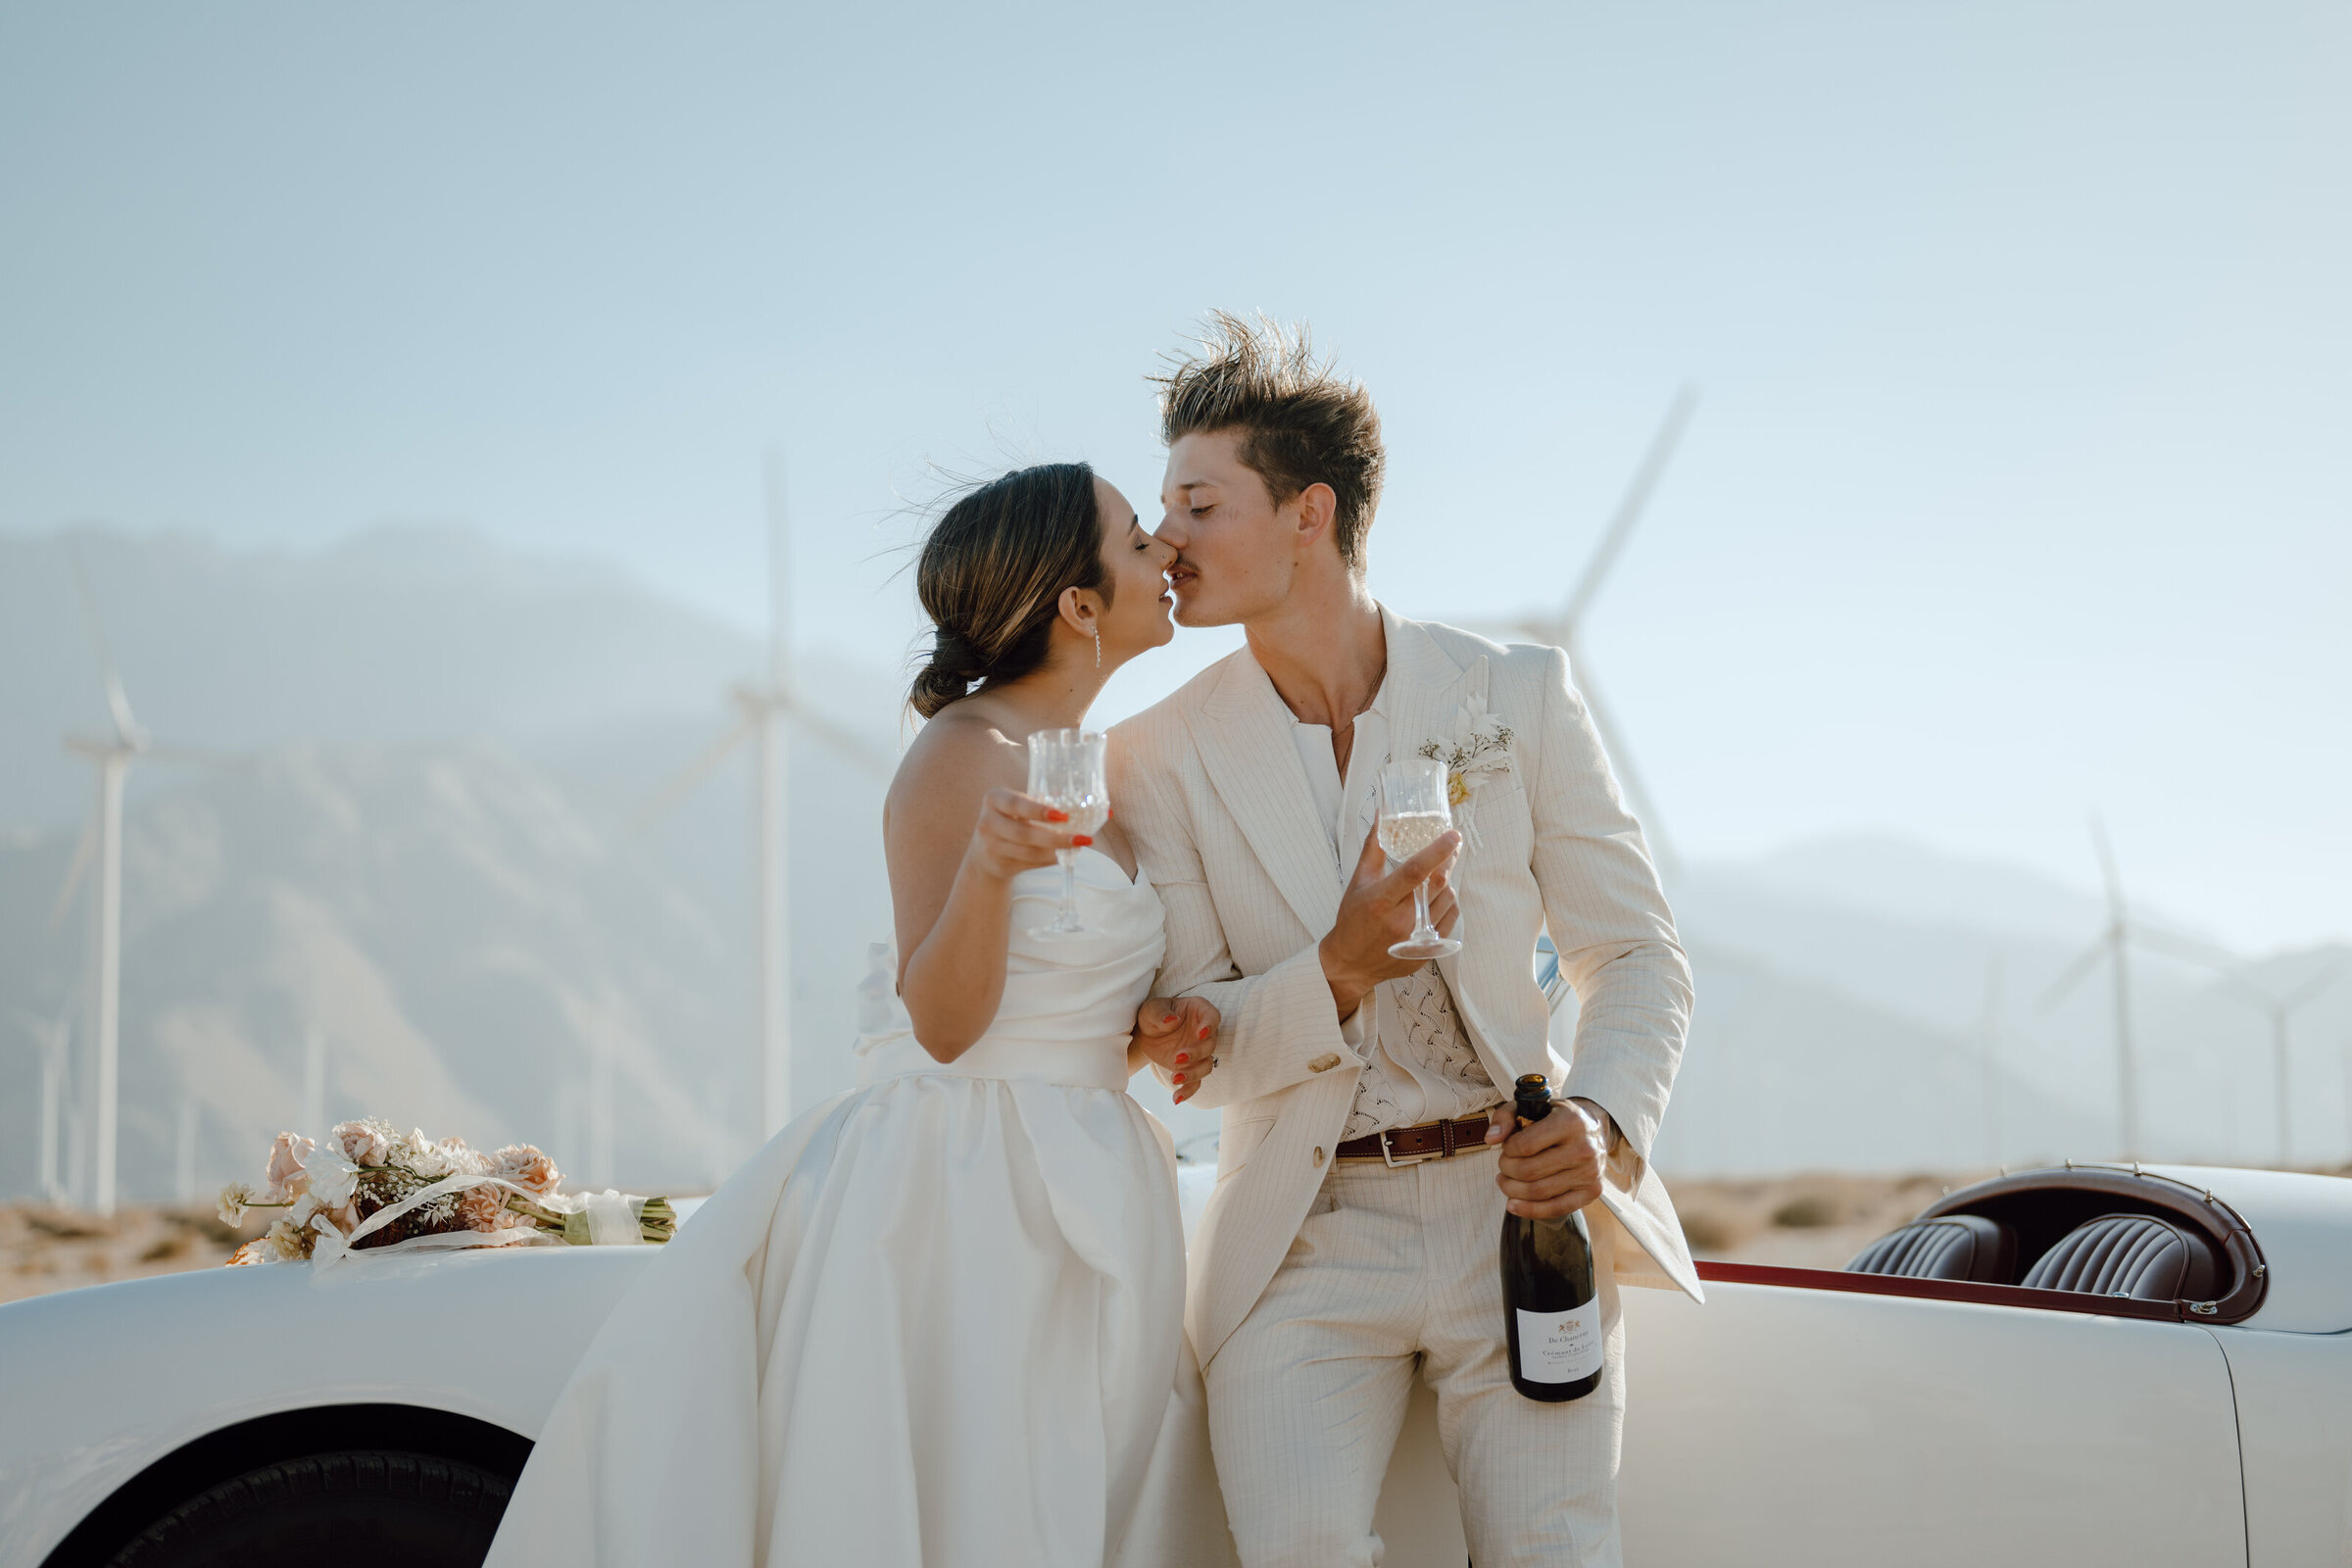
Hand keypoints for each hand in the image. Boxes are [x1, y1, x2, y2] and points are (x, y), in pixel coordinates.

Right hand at [965, 788, 1084, 881]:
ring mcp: (991, 846)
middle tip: (1081, 838)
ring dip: (1056, 851)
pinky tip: (1062, 856)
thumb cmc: (1011, 819)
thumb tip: (1084, 802)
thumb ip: (1041, 804)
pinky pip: (1029, 863)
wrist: (985, 850)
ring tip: (1077, 847)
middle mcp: (987, 822)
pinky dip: (1049, 860)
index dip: (1039, 811)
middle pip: (1024, 833)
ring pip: (1029, 852)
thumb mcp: (1018, 807)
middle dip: (1056, 838)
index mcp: (994, 799)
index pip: (1016, 804)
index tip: (1064, 816)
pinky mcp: (999, 865)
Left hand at [1133, 996, 1219, 1103]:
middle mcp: (1204, 1032)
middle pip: (1210, 1045)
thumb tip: (1172, 1020)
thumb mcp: (1151, 1009)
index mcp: (1199, 1011)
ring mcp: (1199, 1052)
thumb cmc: (1153, 1015)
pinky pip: (1195, 1083)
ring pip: (1206, 1066)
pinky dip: (1187, 1091)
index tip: (1201, 1033)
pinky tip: (1176, 1098)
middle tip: (1178, 1058)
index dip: (1210, 1025)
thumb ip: (1160, 1013)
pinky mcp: (1190, 1068)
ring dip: (1193, 1074)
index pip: (1213, 1017)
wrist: (1145, 1034)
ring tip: (1175, 1078)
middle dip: (1197, 1053)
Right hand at [1317, 820, 1461, 1017]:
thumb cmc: (1352, 919)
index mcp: (1381, 901)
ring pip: (1448, 900)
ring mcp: (1416, 939)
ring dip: (1447, 883)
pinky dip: (1448, 903)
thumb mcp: (1359, 881)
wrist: (1351, 963)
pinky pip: (1450, 919)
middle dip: (1448, 862)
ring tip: (1436, 877)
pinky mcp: (1427, 951)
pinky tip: (1437, 898)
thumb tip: (1382, 815)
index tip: (1453, 835)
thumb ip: (1374, 847)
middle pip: (1438, 885)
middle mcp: (1400, 921)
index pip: (1414, 872)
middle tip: (1451, 847)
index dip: (1437, 851)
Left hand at [1486, 1097, 1604, 1219]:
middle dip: (1507, 1170)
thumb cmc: (1556, 1118)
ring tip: (1505, 1181)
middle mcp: (1584, 1148)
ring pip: (1538, 1192)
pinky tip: (1513, 1204)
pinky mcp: (1592, 1192)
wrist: (1593, 1129)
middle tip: (1503, 1166)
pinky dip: (1529, 1210)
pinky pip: (1555, 1209)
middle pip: (1529, 1171)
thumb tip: (1490, 1139)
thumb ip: (1505, 1117)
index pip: (1525, 1146)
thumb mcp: (1531, 1106)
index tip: (1507, 1148)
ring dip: (1512, 1190)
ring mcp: (1590, 1173)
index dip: (1507, 1150)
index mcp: (1570, 1122)